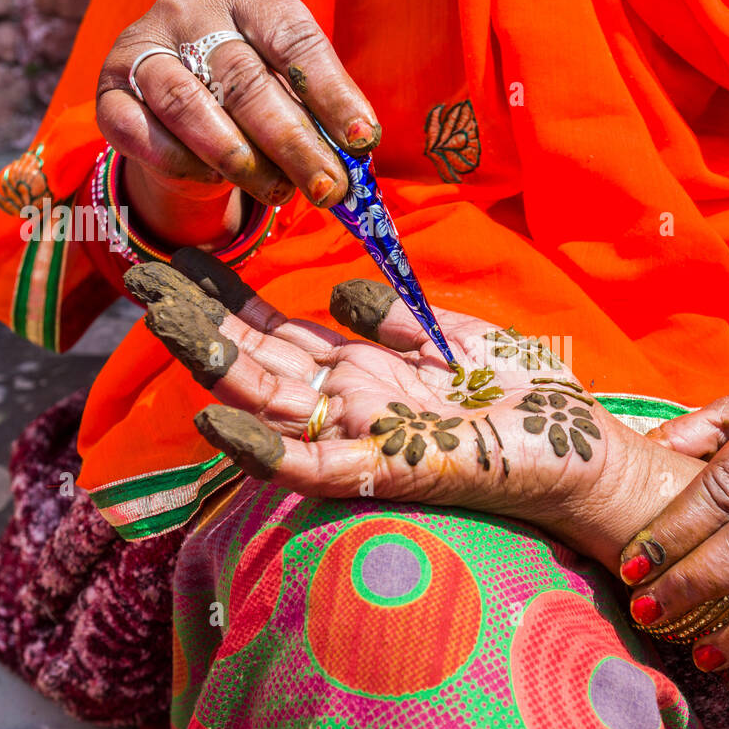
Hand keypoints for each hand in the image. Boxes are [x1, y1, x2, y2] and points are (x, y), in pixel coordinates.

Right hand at [96, 0, 380, 243]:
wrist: (176, 106)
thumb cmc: (249, 91)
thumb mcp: (287, 83)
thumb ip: (317, 109)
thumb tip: (358, 150)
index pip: (292, 38)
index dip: (331, 93)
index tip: (363, 141)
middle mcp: (188, 10)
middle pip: (245, 80)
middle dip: (295, 144)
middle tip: (328, 188)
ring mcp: (142, 48)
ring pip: (190, 107)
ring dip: (242, 161)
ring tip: (280, 193)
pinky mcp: (109, 94)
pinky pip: (144, 134)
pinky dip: (185, 164)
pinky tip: (216, 181)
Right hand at [125, 251, 699, 560]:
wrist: (586, 456)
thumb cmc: (530, 405)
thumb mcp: (458, 341)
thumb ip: (399, 320)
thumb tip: (340, 291)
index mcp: (368, 373)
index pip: (284, 332)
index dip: (235, 296)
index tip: (189, 256)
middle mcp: (353, 406)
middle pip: (259, 360)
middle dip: (201, 318)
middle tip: (142, 272)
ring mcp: (363, 439)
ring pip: (269, 402)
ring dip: (211, 360)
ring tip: (157, 312)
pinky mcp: (386, 472)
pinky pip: (312, 466)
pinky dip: (264, 448)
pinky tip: (216, 416)